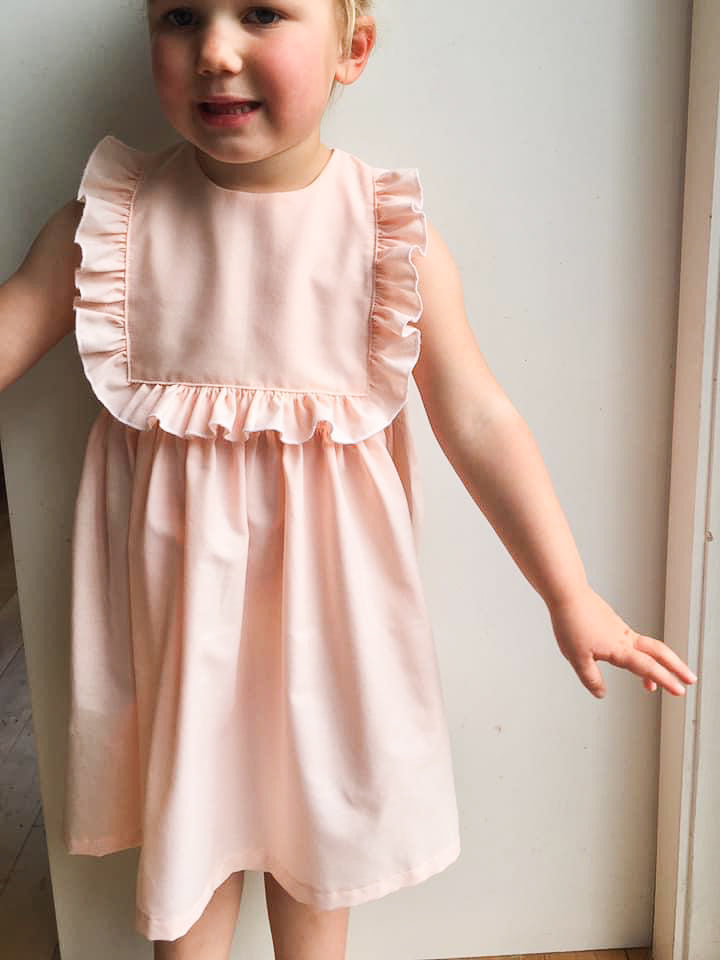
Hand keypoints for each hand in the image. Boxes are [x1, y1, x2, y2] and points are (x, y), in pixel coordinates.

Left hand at [548, 584, 697, 698]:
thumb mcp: (577, 658)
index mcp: (619, 648)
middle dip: (676, 667)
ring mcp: (621, 631)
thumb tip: (601, 693)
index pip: (648, 667)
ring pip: (648, 647)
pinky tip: (631, 662)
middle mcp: (625, 638)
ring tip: (654, 684)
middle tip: (690, 680)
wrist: (568, 594)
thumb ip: (591, 678)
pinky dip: (641, 656)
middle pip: (660, 652)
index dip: (665, 680)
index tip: (680, 691)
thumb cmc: (571, 622)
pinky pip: (635, 643)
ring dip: (659, 664)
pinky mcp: (615, 626)